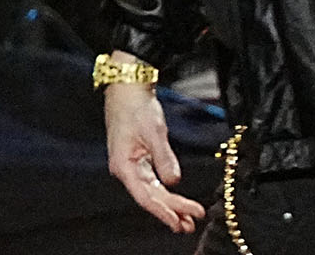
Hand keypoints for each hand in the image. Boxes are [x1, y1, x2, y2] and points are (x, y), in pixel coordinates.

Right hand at [103, 59, 204, 233]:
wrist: (127, 89)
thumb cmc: (136, 107)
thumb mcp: (154, 131)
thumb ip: (164, 158)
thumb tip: (173, 181)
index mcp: (124, 166)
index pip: (146, 197)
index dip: (165, 210)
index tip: (182, 219)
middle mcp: (125, 170)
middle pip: (150, 197)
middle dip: (171, 212)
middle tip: (190, 224)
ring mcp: (131, 166)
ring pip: (152, 191)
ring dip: (170, 205)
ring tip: (186, 219)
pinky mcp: (138, 160)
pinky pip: (152, 182)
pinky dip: (165, 192)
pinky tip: (175, 200)